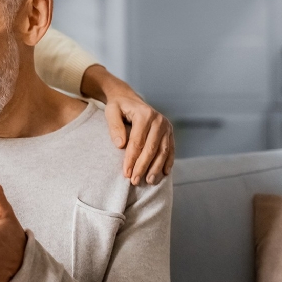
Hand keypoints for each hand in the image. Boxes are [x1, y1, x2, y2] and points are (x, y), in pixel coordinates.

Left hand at [80, 65, 174, 184]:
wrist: (129, 99)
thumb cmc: (118, 107)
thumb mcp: (111, 112)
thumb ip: (114, 126)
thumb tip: (120, 145)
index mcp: (144, 114)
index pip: (137, 141)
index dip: (131, 159)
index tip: (125, 173)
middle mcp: (159, 120)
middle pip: (151, 148)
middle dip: (143, 166)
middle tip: (135, 181)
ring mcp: (166, 126)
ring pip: (163, 151)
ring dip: (156, 168)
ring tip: (149, 181)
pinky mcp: (170, 132)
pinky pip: (171, 149)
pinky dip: (167, 162)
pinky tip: (163, 173)